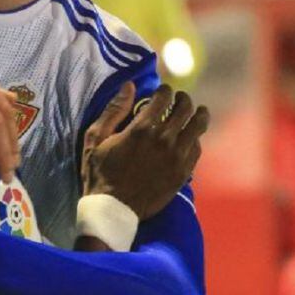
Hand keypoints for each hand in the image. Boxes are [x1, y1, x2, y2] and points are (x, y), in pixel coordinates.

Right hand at [82, 83, 208, 219]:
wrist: (113, 208)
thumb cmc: (100, 172)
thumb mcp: (96, 138)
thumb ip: (114, 110)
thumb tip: (130, 86)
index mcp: (142, 129)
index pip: (164, 97)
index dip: (165, 90)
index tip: (162, 91)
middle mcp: (164, 140)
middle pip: (185, 108)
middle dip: (182, 99)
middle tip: (179, 99)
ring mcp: (177, 157)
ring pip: (198, 127)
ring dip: (198, 115)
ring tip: (197, 112)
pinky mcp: (183, 173)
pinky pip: (197, 148)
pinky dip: (195, 139)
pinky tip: (190, 138)